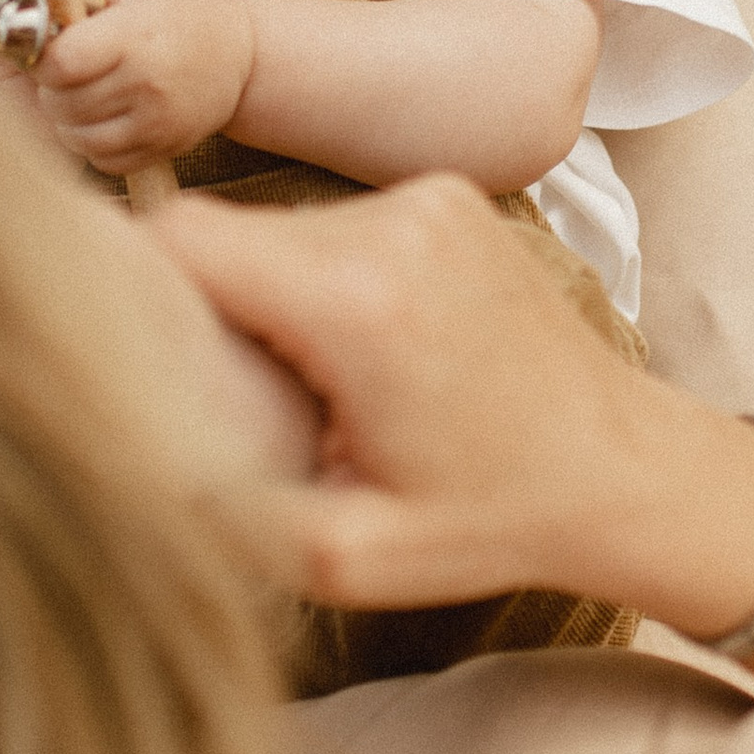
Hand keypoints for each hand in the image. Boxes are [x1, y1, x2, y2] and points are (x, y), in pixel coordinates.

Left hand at [31, 0, 255, 173]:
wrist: (244, 55)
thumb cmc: (183, 6)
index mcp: (135, 36)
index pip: (59, 62)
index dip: (42, 54)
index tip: (51, 43)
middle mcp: (146, 86)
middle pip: (60, 102)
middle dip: (50, 84)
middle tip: (67, 64)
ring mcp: (154, 124)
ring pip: (72, 136)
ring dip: (64, 114)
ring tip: (82, 88)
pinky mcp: (159, 150)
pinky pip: (98, 159)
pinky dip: (88, 140)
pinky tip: (101, 113)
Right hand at [151, 176, 753, 616]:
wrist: (628, 471)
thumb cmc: (495, 519)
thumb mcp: (345, 555)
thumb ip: (223, 506)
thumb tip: (126, 456)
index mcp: (359, 300)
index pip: (180, 239)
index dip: (132, 289)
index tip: (136, 356)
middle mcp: (394, 224)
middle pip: (222, 231)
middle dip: (201, 306)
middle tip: (227, 393)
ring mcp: (428, 199)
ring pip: (274, 225)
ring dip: (264, 294)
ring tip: (304, 383)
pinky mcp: (448, 197)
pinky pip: (333, 223)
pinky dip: (319, 278)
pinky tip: (354, 352)